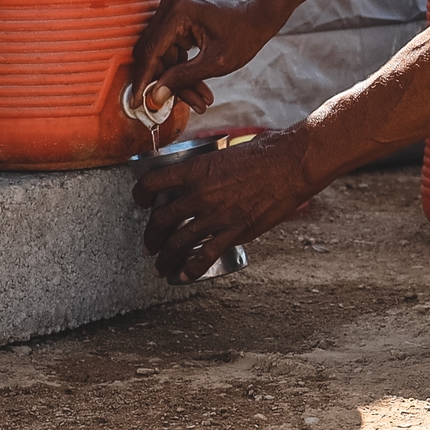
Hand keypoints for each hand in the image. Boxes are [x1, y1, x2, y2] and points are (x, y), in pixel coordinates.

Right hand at [125, 0, 285, 115]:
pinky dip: (182, 68)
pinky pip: (171, 48)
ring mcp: (172, 9)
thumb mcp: (215, 62)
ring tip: (199, 99)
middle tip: (179, 104)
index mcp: (179, 12)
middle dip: (167, 82)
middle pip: (154, 54)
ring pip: (163, 54)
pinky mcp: (176, 17)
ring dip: (177, 78)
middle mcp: (170, 6)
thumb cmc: (244, 32)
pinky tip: (196, 85)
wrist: (258, 14)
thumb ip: (183, 78)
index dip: (143, 79)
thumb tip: (156, 95)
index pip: (150, 51)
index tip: (137, 101)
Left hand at [132, 130, 317, 281]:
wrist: (290, 165)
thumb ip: (208, 171)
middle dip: (151, 235)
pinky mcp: (235, 231)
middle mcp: (199, 194)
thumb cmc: (263, 154)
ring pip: (178, 242)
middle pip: (161, 219)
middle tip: (149, 243)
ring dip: (165, 257)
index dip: (140, 194)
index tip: (139, 201)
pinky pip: (205, 255)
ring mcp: (216, 215)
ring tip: (160, 265)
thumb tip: (199, 179)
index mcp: (194, 170)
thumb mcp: (224, 154)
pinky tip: (184, 275)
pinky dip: (191, 269)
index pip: (153, 183)